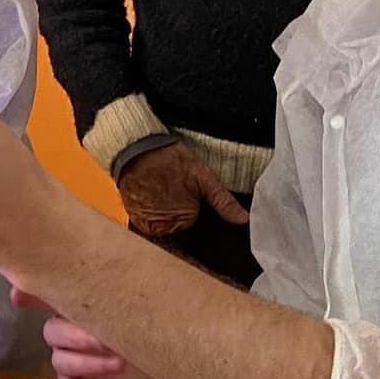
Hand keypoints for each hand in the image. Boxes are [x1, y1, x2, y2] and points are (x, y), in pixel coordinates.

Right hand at [10, 289, 167, 378]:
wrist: (175, 359)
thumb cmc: (152, 326)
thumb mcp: (137, 301)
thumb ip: (113, 285)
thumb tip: (96, 265)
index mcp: (78, 304)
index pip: (43, 294)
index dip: (31, 295)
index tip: (20, 297)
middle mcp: (67, 330)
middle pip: (52, 333)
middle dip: (79, 338)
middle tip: (107, 343)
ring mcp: (70, 360)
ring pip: (61, 363)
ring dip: (90, 365)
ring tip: (119, 365)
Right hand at [118, 142, 248, 236]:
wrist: (137, 148)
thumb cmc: (170, 159)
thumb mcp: (203, 177)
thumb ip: (223, 201)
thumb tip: (244, 220)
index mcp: (184, 221)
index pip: (198, 228)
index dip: (197, 212)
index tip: (189, 197)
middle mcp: (163, 229)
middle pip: (180, 230)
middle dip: (181, 215)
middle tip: (176, 191)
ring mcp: (147, 227)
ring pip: (165, 229)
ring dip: (166, 217)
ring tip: (164, 192)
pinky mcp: (135, 221)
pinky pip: (149, 226)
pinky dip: (152, 215)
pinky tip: (153, 197)